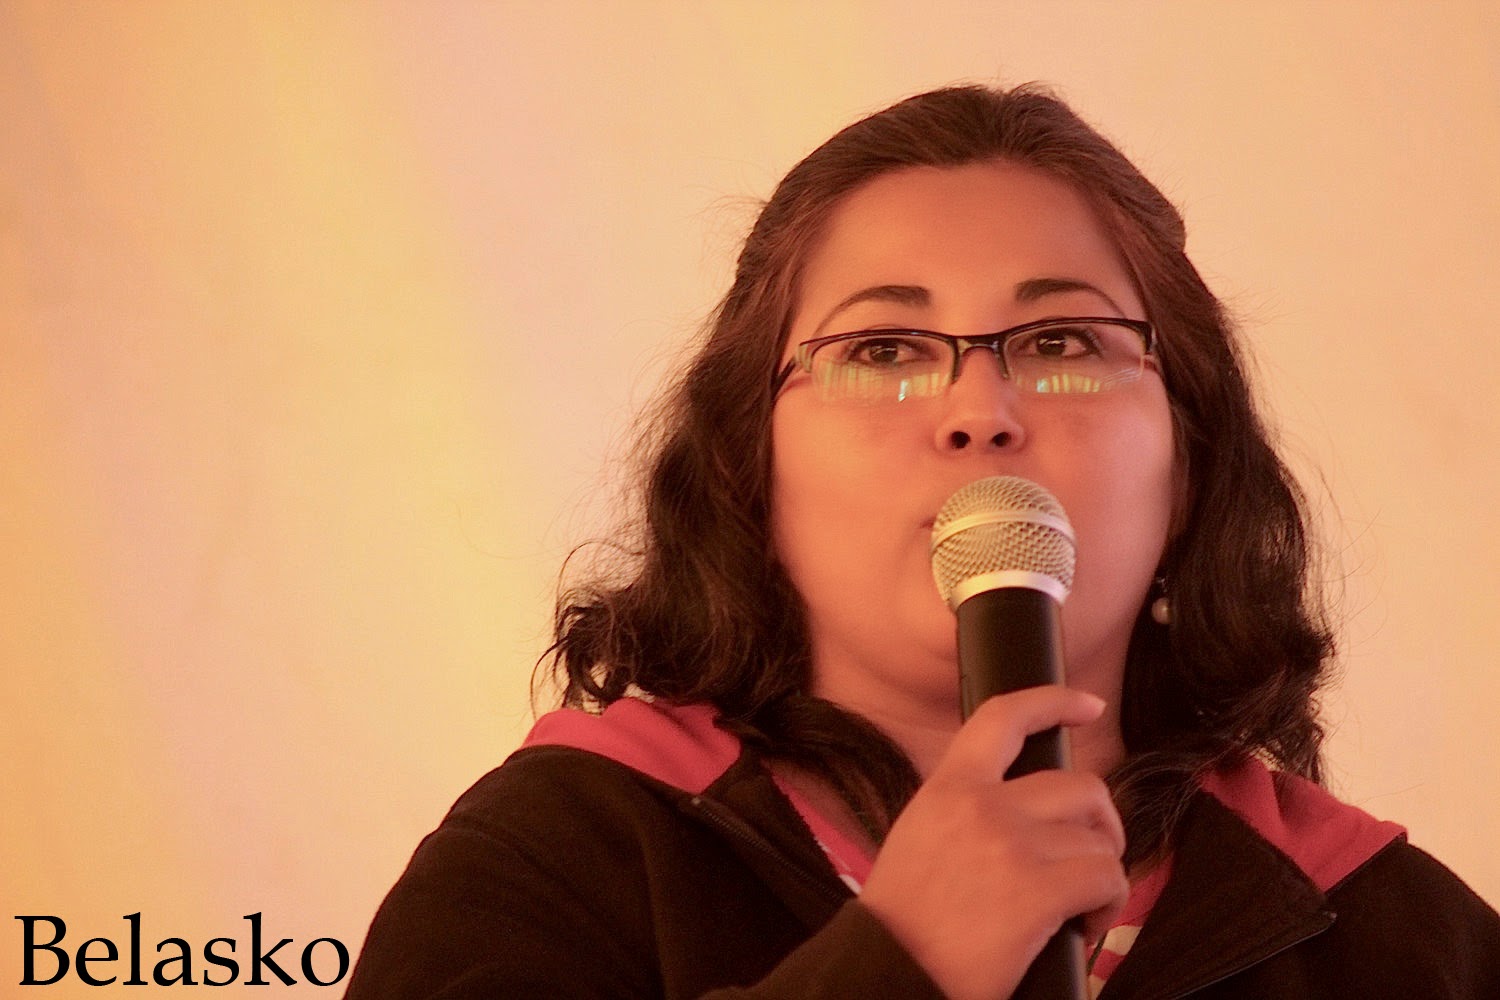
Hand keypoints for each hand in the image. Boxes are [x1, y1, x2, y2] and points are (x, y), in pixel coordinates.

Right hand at [859, 687, 1127, 999]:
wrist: (889, 971)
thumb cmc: (902, 923)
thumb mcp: (919, 837)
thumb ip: (965, 811)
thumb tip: (1023, 812)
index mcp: (948, 787)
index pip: (1003, 718)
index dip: (1052, 702)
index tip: (1086, 705)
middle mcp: (982, 805)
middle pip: (1079, 785)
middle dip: (1100, 823)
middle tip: (1091, 855)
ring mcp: (1012, 844)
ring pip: (1097, 838)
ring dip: (1102, 871)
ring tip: (1083, 904)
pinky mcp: (1038, 890)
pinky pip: (1106, 877)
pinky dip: (1108, 904)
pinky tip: (1087, 924)